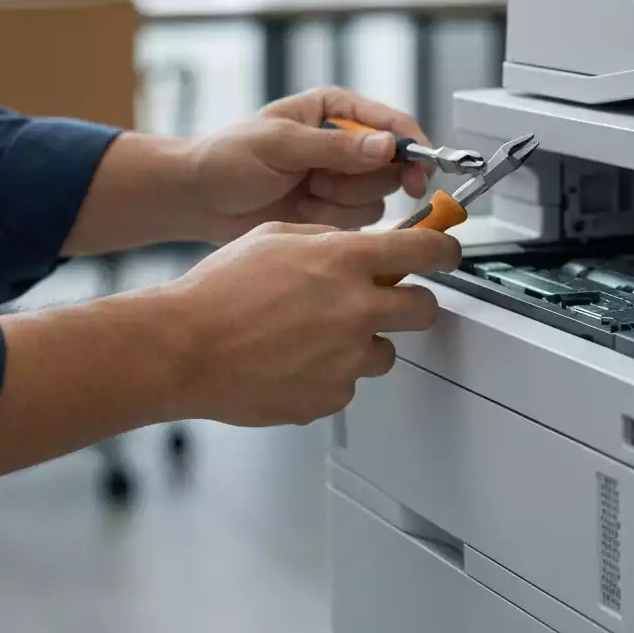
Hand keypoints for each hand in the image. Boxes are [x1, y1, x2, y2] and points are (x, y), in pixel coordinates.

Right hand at [0, 218, 459, 490]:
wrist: (184, 347)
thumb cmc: (220, 290)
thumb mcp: (276, 237)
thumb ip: (328, 239)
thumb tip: (360, 242)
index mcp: (345, 260)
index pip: (427, 249)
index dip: (447, 248)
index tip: (449, 251)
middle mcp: (356, 308)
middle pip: (424, 309)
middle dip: (410, 303)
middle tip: (386, 301)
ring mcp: (346, 357)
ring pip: (385, 351)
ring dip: (363, 342)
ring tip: (315, 336)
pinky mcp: (330, 396)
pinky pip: (348, 383)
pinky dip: (331, 373)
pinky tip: (294, 361)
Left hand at [187, 87, 432, 243]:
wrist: (199, 200)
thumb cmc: (228, 157)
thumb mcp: (280, 144)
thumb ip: (335, 147)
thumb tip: (386, 146)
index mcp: (334, 111)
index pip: (392, 123)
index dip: (412, 147)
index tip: (419, 171)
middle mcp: (345, 144)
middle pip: (392, 166)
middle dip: (359, 180)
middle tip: (321, 181)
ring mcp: (340, 179)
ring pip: (377, 198)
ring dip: (341, 201)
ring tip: (304, 192)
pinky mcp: (333, 212)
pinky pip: (358, 223)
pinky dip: (332, 221)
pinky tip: (302, 211)